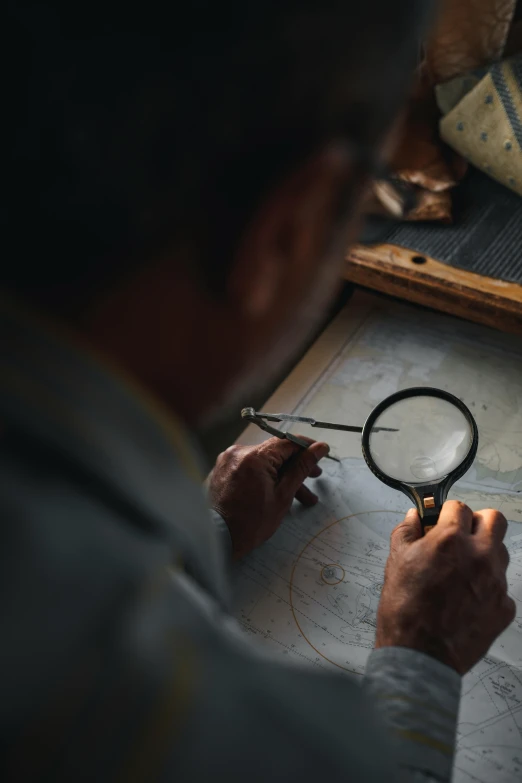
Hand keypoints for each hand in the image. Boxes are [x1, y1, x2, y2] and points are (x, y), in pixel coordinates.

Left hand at [208, 437, 328, 559]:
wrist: (217, 538)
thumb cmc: (252, 522)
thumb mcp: (283, 495)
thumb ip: (301, 468)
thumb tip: (319, 448)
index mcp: (255, 456)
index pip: (287, 441)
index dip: (307, 447)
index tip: (321, 453)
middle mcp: (239, 452)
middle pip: (275, 452)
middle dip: (296, 466)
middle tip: (315, 477)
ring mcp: (228, 460)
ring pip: (263, 462)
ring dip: (282, 475)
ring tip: (301, 496)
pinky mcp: (223, 469)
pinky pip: (249, 467)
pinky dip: (264, 477)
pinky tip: (276, 492)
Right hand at [375, 501, 515, 674]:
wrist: (420, 655)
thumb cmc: (405, 609)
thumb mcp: (396, 562)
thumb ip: (406, 532)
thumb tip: (413, 518)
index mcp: (450, 540)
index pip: (459, 507)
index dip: (447, 513)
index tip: (441, 522)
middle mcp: (479, 556)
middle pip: (495, 519)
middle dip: (477, 522)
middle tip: (461, 536)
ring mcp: (496, 582)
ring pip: (500, 552)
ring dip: (484, 554)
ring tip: (463, 571)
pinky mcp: (505, 607)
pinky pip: (501, 586)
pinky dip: (487, 588)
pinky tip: (467, 599)